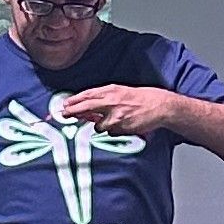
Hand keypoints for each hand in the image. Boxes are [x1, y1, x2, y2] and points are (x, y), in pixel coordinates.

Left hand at [59, 85, 175, 136]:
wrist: (159, 106)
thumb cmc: (141, 98)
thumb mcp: (121, 91)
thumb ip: (103, 97)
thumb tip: (87, 106)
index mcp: (111, 91)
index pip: (87, 95)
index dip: (74, 101)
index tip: (65, 105)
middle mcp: (111, 102)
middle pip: (86, 108)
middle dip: (73, 112)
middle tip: (64, 114)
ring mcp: (116, 116)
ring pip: (98, 125)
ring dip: (101, 125)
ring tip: (114, 120)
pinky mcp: (122, 128)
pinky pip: (111, 132)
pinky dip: (114, 130)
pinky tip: (123, 124)